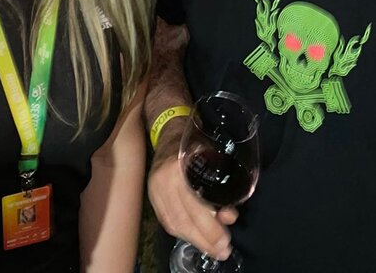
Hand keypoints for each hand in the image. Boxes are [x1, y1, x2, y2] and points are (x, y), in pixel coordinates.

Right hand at [147, 123, 237, 261]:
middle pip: (182, 220)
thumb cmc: (194, 144)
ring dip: (194, 240)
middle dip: (204, 240)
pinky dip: (182, 233)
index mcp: (178, 170)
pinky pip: (167, 221)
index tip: (226, 241)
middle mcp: (162, 181)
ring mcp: (154, 189)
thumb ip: (219, 187)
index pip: (192, 207)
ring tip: (212, 250)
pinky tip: (195, 238)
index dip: (209, 228)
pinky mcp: (152, 195)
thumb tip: (229, 214)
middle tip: (222, 251)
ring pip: (173, 224)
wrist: (168, 131)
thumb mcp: (210, 158)